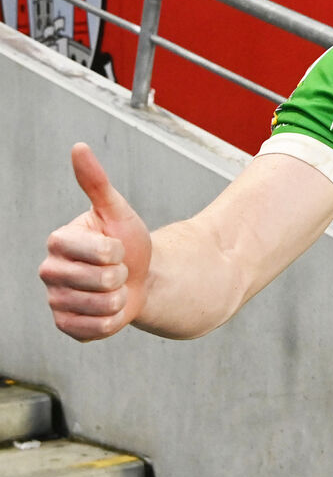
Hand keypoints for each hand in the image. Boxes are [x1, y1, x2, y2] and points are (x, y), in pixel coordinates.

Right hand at [39, 144, 151, 340]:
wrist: (140, 277)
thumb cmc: (127, 241)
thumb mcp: (117, 211)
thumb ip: (96, 182)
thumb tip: (79, 147)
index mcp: (58, 241)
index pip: (100, 251)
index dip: (118, 251)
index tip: (114, 247)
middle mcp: (49, 271)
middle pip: (102, 281)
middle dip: (121, 276)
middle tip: (117, 269)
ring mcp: (55, 301)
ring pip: (101, 306)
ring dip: (119, 298)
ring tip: (114, 288)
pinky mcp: (66, 326)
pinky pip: (96, 329)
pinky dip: (113, 320)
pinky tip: (109, 307)